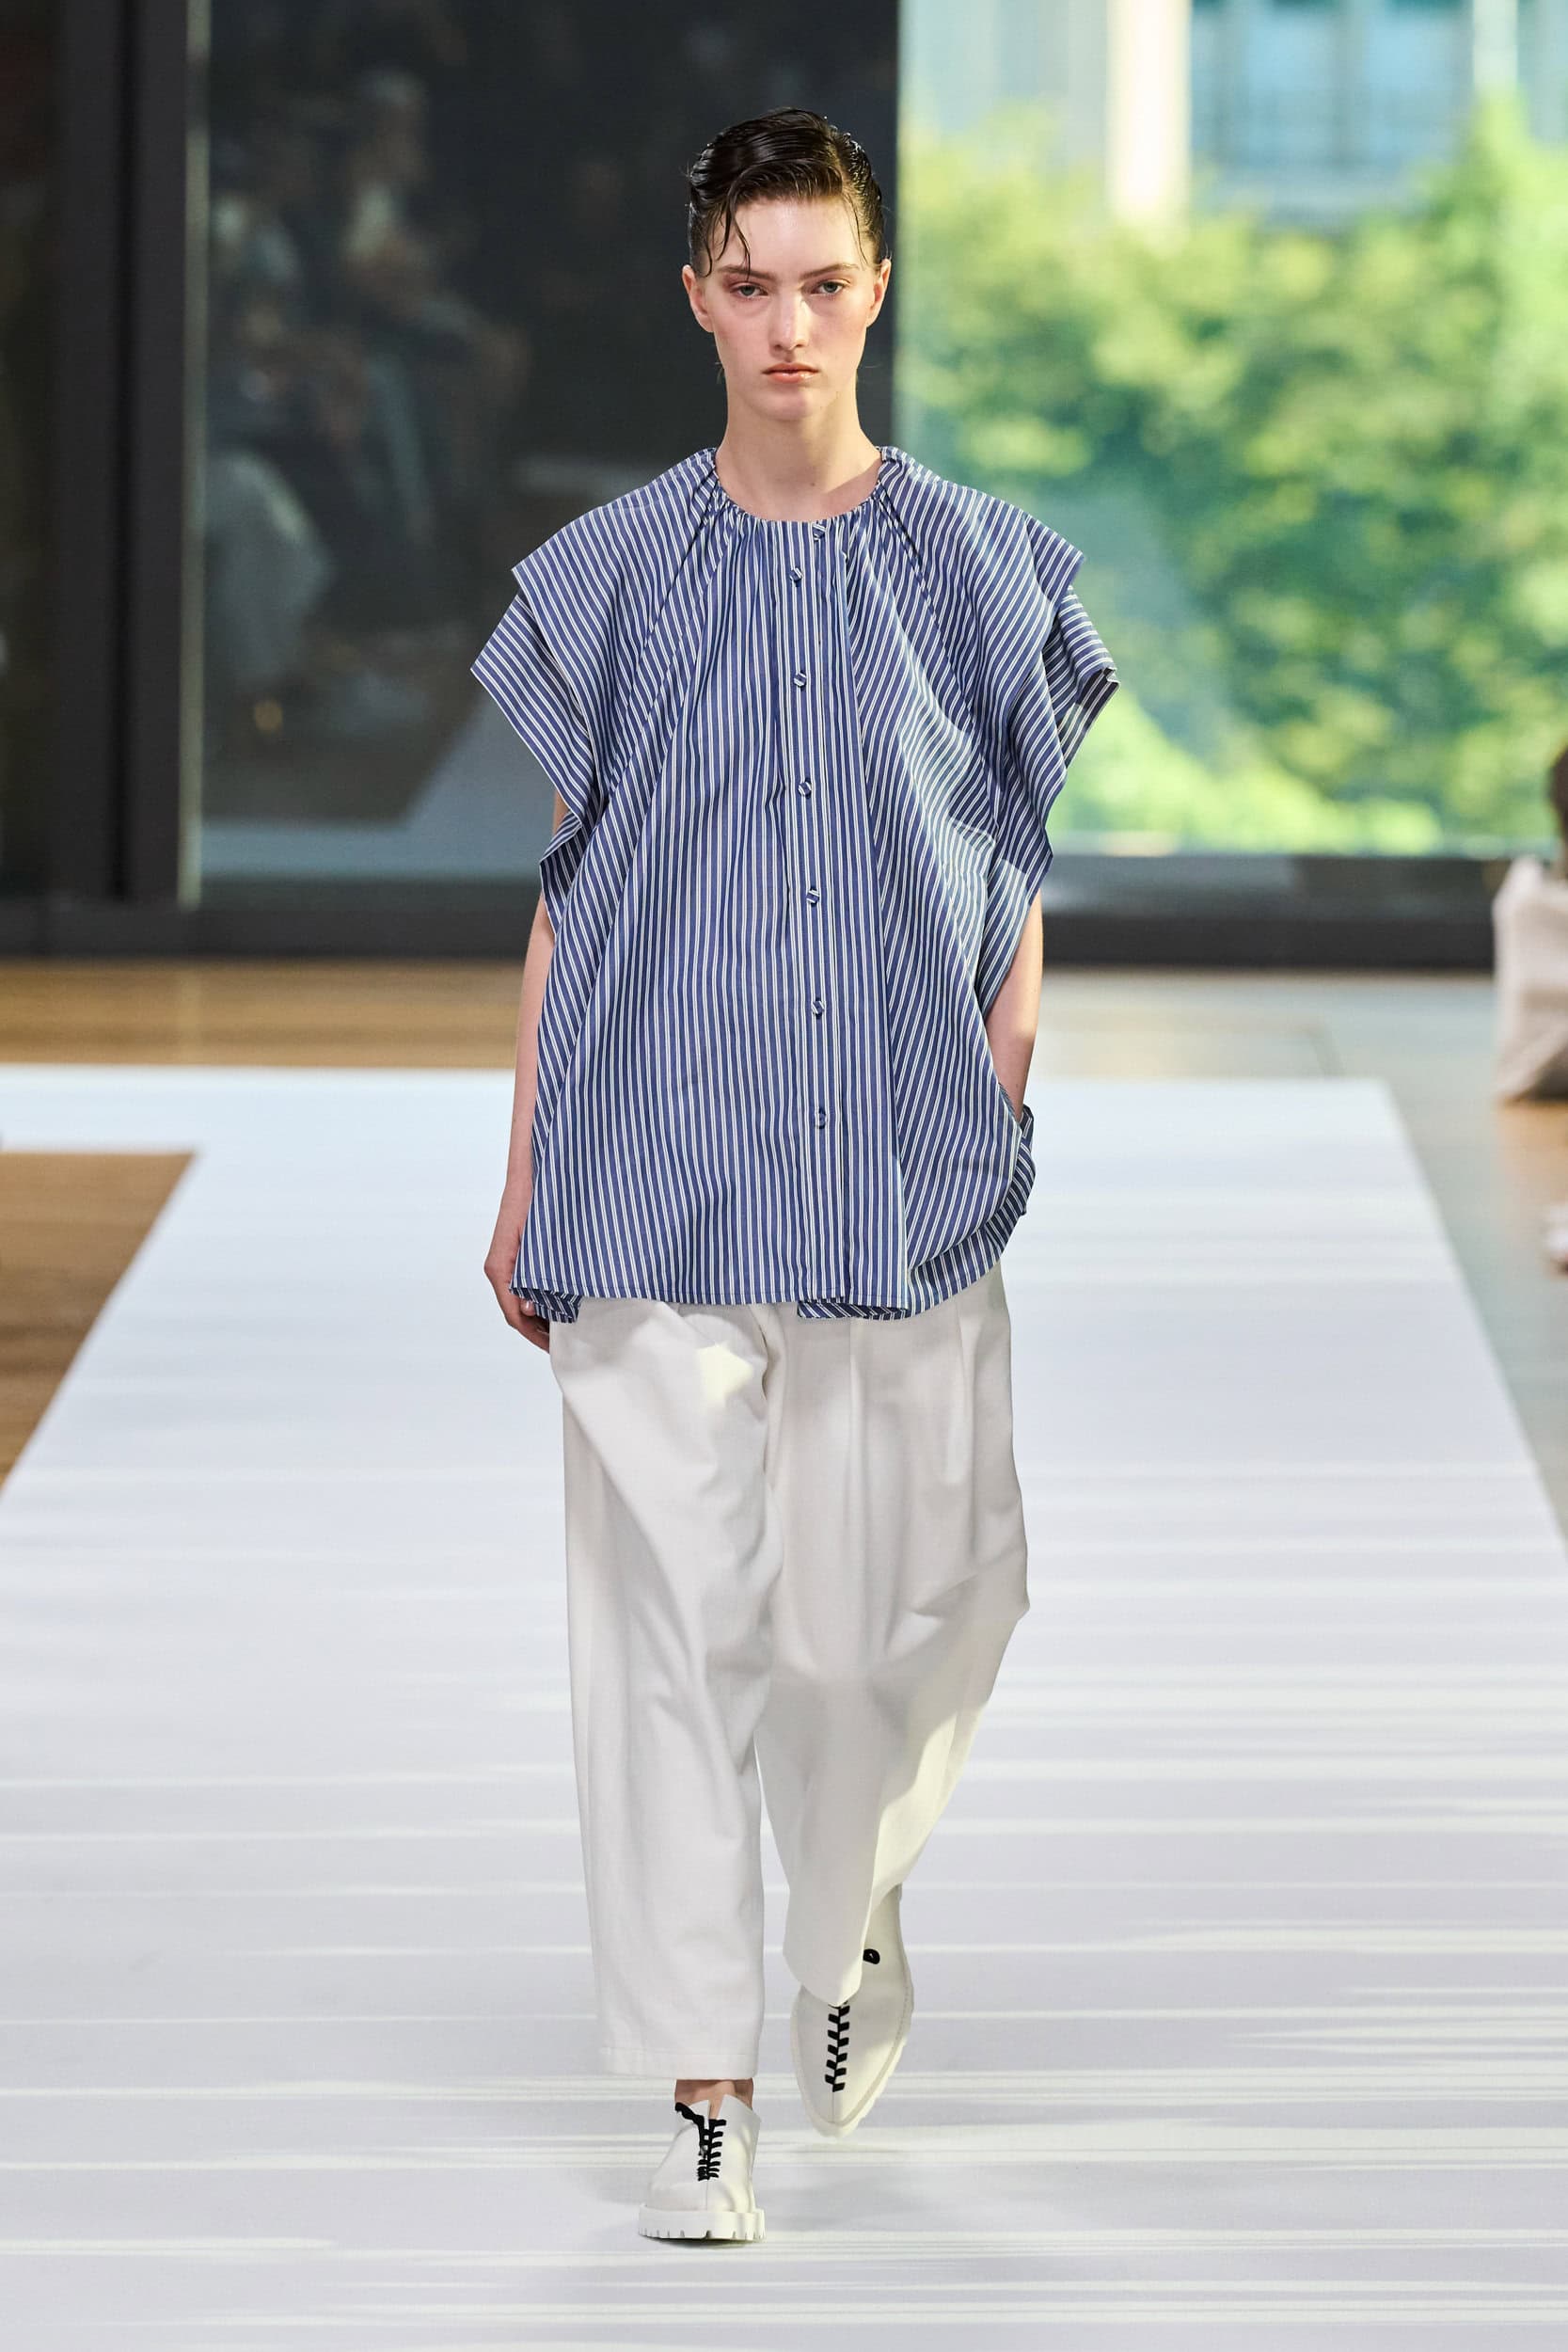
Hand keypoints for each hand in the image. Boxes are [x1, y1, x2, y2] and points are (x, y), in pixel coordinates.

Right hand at [484, 1189, 551, 1351]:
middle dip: (537, 1330)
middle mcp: (499, 1266)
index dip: (533, 1334)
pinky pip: (524, 1283)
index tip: (554, 1347)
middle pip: (515, 1310)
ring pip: (519, 1298)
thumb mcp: (538, 1238)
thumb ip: (532, 1273)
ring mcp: (507, 1259)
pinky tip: (559, 1301)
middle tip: (563, 1342)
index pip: (513, 1313)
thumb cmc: (537, 1197)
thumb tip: (527, 1306)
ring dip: (539, 1315)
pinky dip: (539, 1297)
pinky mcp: (517, 1252)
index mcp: (500, 1266)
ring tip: (564, 1327)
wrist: (532, 1166)